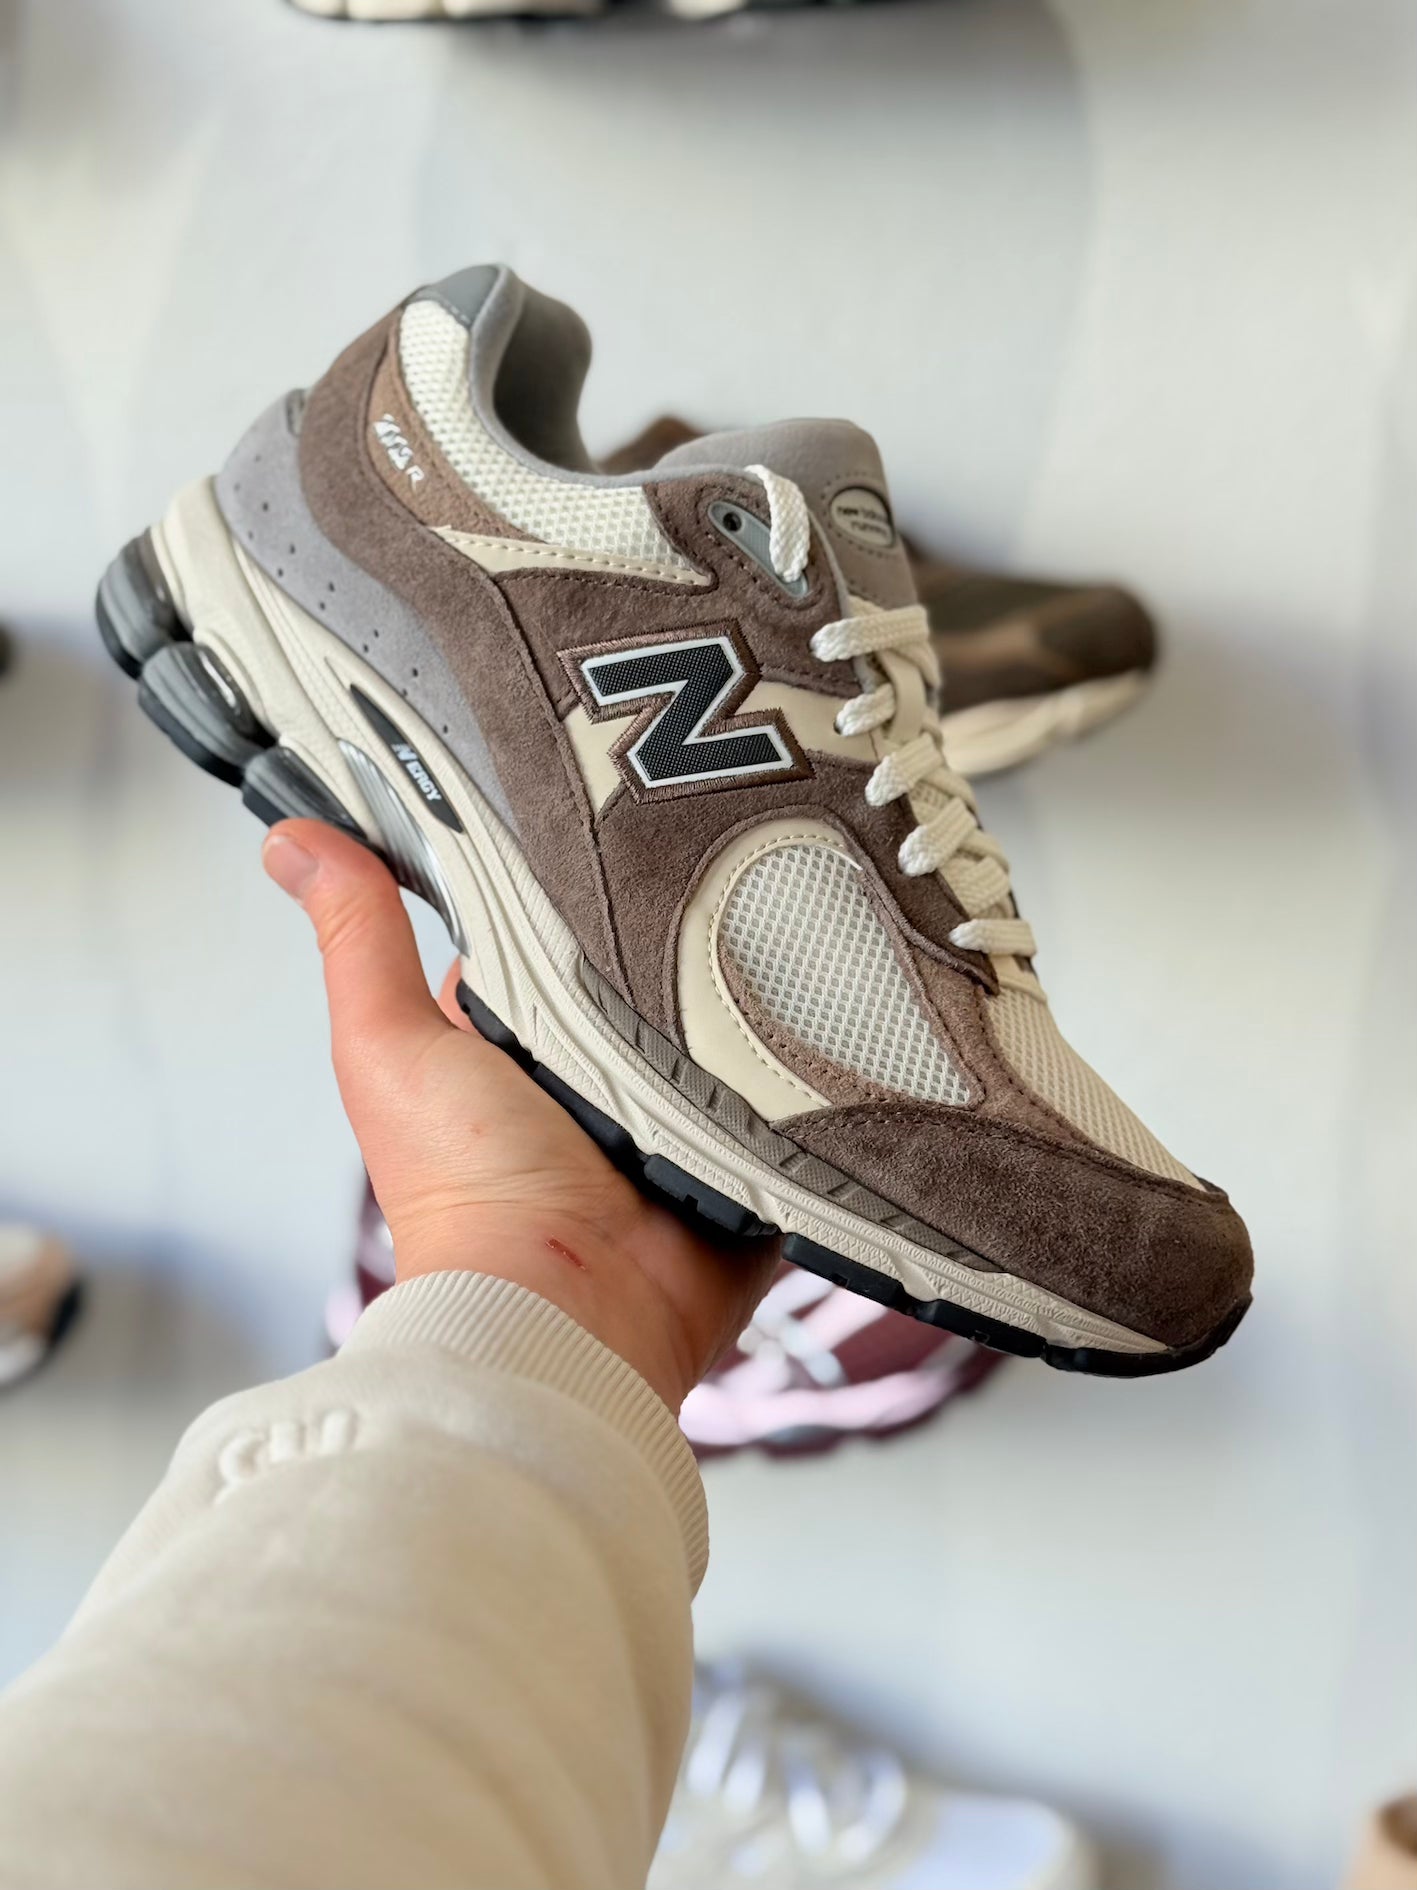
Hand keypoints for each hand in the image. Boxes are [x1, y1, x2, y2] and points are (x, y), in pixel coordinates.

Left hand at [262, 820, 779, 1409]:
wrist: (570, 1308)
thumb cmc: (467, 1196)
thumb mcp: (392, 1044)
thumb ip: (360, 940)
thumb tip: (295, 846)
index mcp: (511, 1043)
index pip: (549, 931)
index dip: (569, 885)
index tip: (605, 816)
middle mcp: (593, 1077)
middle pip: (644, 970)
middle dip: (672, 935)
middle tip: (702, 881)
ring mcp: (673, 1119)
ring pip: (723, 1023)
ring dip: (740, 1000)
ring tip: (769, 946)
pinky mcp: (741, 1157)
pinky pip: (786, 1091)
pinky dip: (797, 1068)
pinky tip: (819, 1021)